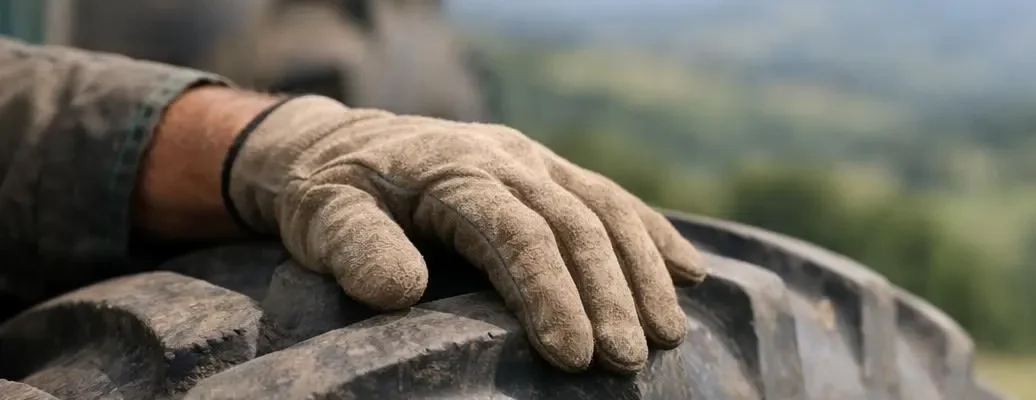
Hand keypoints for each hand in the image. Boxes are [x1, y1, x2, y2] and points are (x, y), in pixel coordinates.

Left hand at [222, 95, 707, 372]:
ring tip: (668, 336)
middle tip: (627, 361)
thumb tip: (403, 291)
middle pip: (576, 225)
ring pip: (608, 211)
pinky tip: (691, 274)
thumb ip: (358, 249)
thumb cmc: (331, 196)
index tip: (572, 357)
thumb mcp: (323, 218)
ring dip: (644, 274)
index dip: (550, 294)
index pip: (519, 233)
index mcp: (457, 169)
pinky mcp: (554, 171)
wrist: (343, 148)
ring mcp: (538, 161)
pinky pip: (616, 200)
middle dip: (610, 295)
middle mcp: (509, 158)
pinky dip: (656, 237)